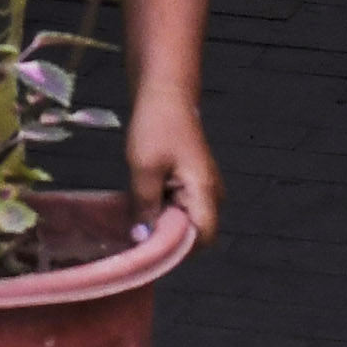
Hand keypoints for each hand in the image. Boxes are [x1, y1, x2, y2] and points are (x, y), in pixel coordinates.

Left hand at [123, 90, 222, 248]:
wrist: (165, 93)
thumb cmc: (157, 127)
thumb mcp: (144, 169)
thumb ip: (145, 207)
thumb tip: (142, 240)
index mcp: (205, 191)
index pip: (203, 237)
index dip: (179, 251)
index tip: (150, 253)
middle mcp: (211, 194)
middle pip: (195, 233)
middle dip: (167, 240)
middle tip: (137, 240)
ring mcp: (203, 188)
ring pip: (186, 222)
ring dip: (162, 225)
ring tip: (135, 225)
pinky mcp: (192, 183)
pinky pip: (180, 208)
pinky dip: (162, 212)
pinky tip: (141, 209)